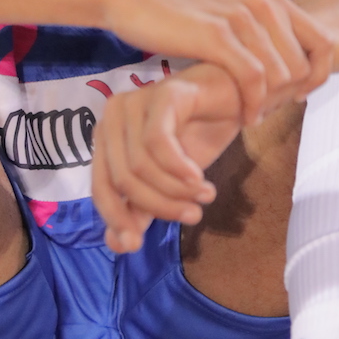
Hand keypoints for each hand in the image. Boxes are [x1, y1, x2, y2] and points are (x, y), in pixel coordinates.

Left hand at [92, 64, 242, 251]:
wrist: (238, 98)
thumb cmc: (199, 135)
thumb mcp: (168, 181)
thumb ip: (142, 209)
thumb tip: (119, 245)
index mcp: (107, 138)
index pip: (100, 187)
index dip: (115, 218)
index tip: (137, 246)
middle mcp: (113, 117)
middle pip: (122, 180)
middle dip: (159, 206)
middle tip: (193, 216)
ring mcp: (135, 101)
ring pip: (140, 165)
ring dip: (175, 190)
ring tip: (205, 196)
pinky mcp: (163, 93)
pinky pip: (158, 142)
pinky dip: (179, 169)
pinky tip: (199, 179)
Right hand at [102, 0, 333, 126]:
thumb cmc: (181, 14)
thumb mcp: (231, 16)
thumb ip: (261, 33)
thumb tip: (287, 63)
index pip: (325, 42)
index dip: (319, 75)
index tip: (297, 96)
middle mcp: (264, 4)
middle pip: (305, 65)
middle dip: (290, 95)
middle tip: (267, 110)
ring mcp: (242, 18)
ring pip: (282, 74)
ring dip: (272, 103)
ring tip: (253, 115)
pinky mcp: (217, 35)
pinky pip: (254, 79)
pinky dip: (254, 104)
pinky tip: (243, 117)